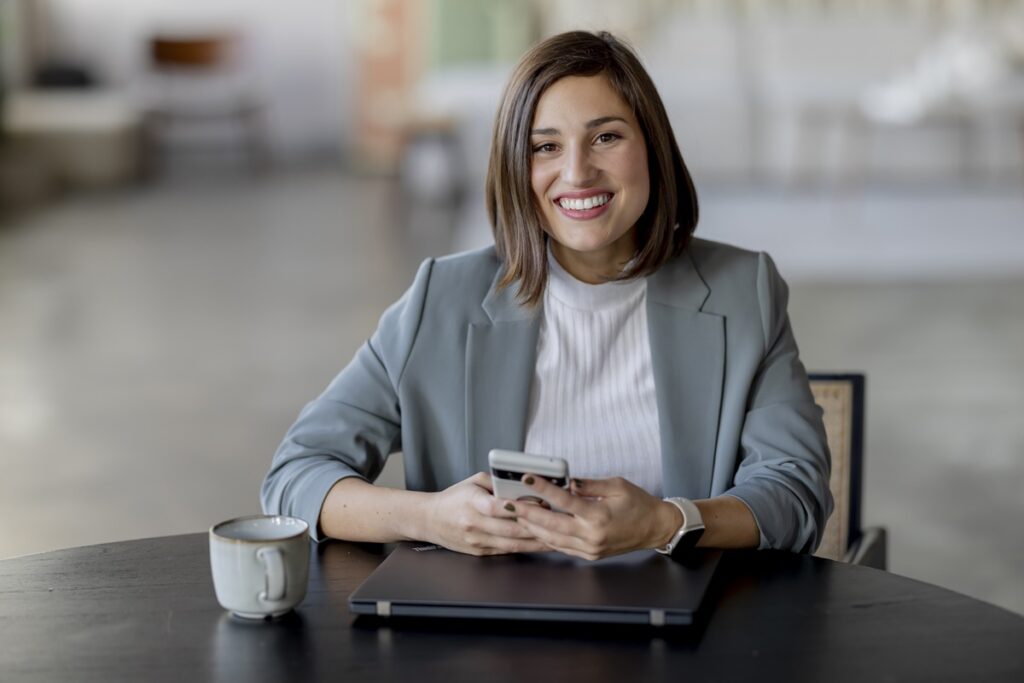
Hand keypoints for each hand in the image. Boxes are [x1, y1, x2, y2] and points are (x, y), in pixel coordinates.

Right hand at [424, 472, 550, 555]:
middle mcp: (473, 524)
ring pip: (512, 544)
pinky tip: (540, 545)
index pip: (497, 506)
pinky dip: (525, 548)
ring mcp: (477, 541)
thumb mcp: (473, 482)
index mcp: (471, 503)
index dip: (520, 507)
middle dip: (536, 526)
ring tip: (557, 538)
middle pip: (510, 528)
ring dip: (536, 542)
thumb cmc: (453, 498)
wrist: (430, 520)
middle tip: (558, 522)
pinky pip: (507, 551)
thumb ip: (497, 482)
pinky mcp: (480, 552)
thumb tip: (523, 483)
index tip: (540, 503)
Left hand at [513, 475, 680, 560]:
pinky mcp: (589, 555)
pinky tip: (534, 528)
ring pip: (552, 539)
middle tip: (508, 502)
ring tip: (516, 514)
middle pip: (550, 524)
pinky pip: (561, 547)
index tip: (527, 478)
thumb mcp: (617, 485)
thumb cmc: (638, 504)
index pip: (564, 500)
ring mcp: (589, 548)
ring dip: (532, 527)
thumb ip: (589, 484)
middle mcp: (591, 535)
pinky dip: (546, 537)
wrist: (655, 528)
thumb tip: (567, 481)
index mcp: (598, 516)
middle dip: (526, 513)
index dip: (543, 488)